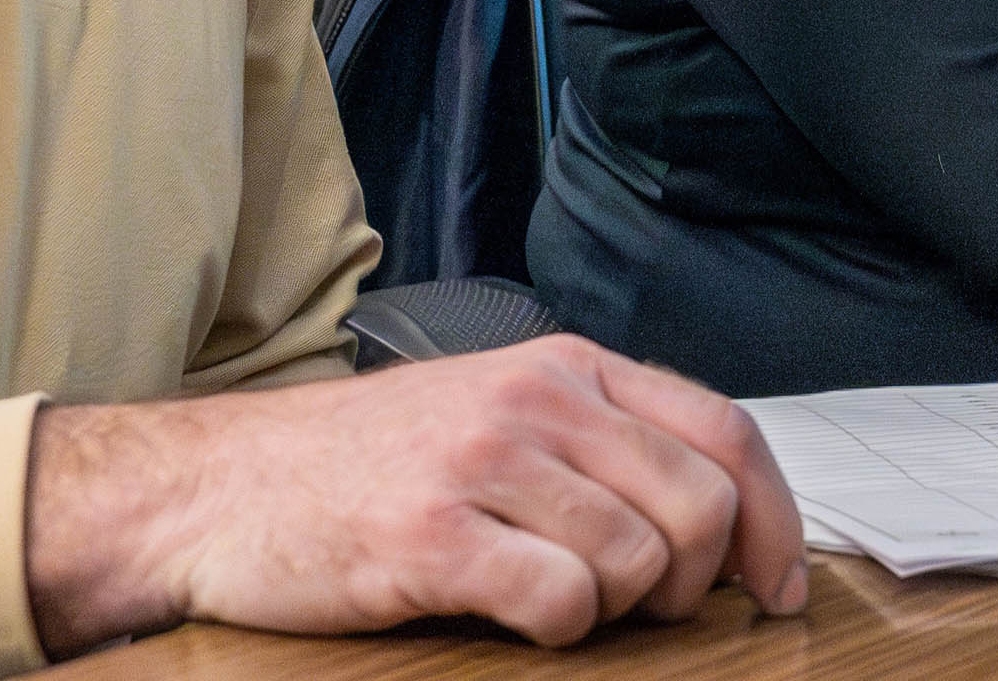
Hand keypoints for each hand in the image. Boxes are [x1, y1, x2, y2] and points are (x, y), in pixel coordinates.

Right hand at [23, 334, 807, 652]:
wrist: (220, 486)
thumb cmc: (363, 463)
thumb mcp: (493, 411)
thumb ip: (595, 440)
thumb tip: (717, 517)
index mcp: (564, 367)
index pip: (724, 430)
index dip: (773, 518)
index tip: (777, 585)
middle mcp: (536, 400)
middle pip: (699, 503)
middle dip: (692, 581)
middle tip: (643, 608)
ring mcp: (484, 462)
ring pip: (638, 561)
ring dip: (613, 609)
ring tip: (548, 597)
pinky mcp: (433, 535)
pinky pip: (561, 603)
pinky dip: (555, 629)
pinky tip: (506, 611)